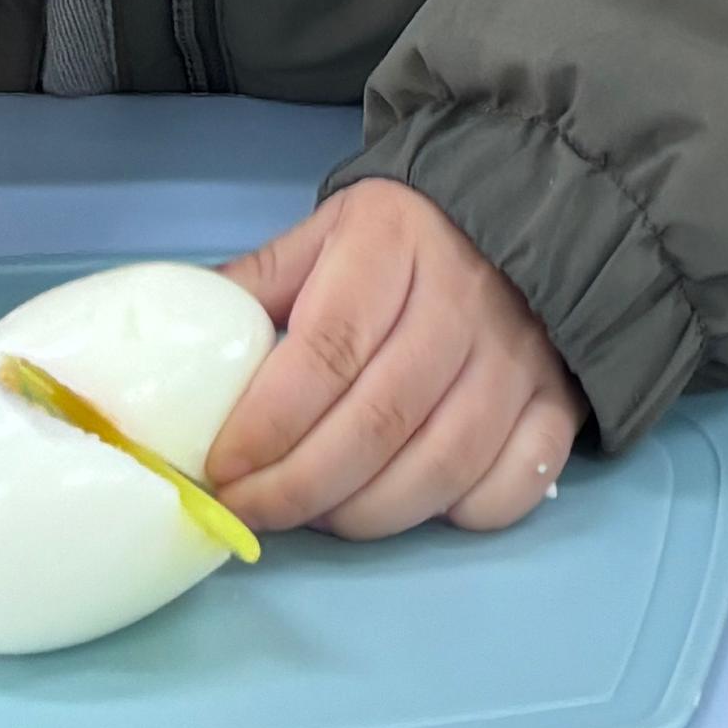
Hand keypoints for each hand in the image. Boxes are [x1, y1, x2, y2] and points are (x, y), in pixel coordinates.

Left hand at [202, 177, 586, 538]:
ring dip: (363, 513)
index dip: (268, 425)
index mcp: (393, 244)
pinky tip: (408, 502)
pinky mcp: (559, 402)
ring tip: (317, 514)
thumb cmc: (403, 239)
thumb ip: (255, 289)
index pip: (327, 351)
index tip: (221, 468)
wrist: (526, 211)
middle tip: (250, 510)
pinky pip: (508, 489)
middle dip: (298, 488)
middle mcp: (466, 298)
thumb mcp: (324, 237)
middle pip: (378, 422)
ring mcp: (521, 356)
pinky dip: (453, 517)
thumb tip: (168, 349)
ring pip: (440, 467)